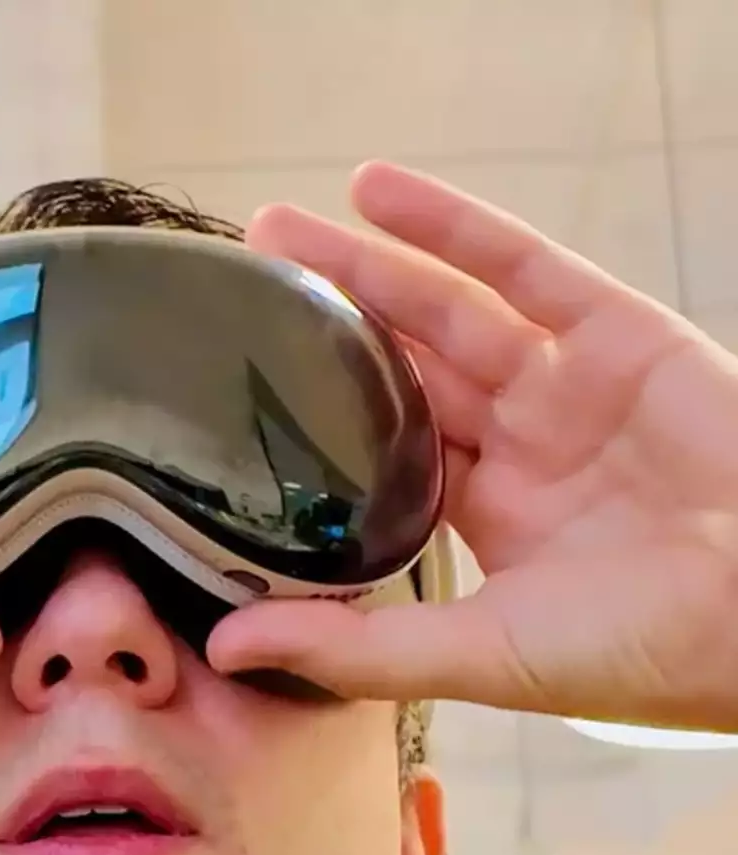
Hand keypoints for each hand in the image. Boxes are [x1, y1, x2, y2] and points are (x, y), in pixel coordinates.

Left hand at [209, 161, 737, 732]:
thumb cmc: (638, 651)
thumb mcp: (477, 656)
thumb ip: (353, 647)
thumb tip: (225, 650)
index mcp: (485, 516)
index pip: (380, 452)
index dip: (316, 416)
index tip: (239, 385)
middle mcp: (520, 445)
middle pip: (402, 368)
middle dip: (325, 322)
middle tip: (242, 279)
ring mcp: (567, 387)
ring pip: (446, 310)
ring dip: (364, 265)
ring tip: (277, 227)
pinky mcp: (619, 336)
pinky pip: (524, 268)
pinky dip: (452, 226)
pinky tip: (376, 191)